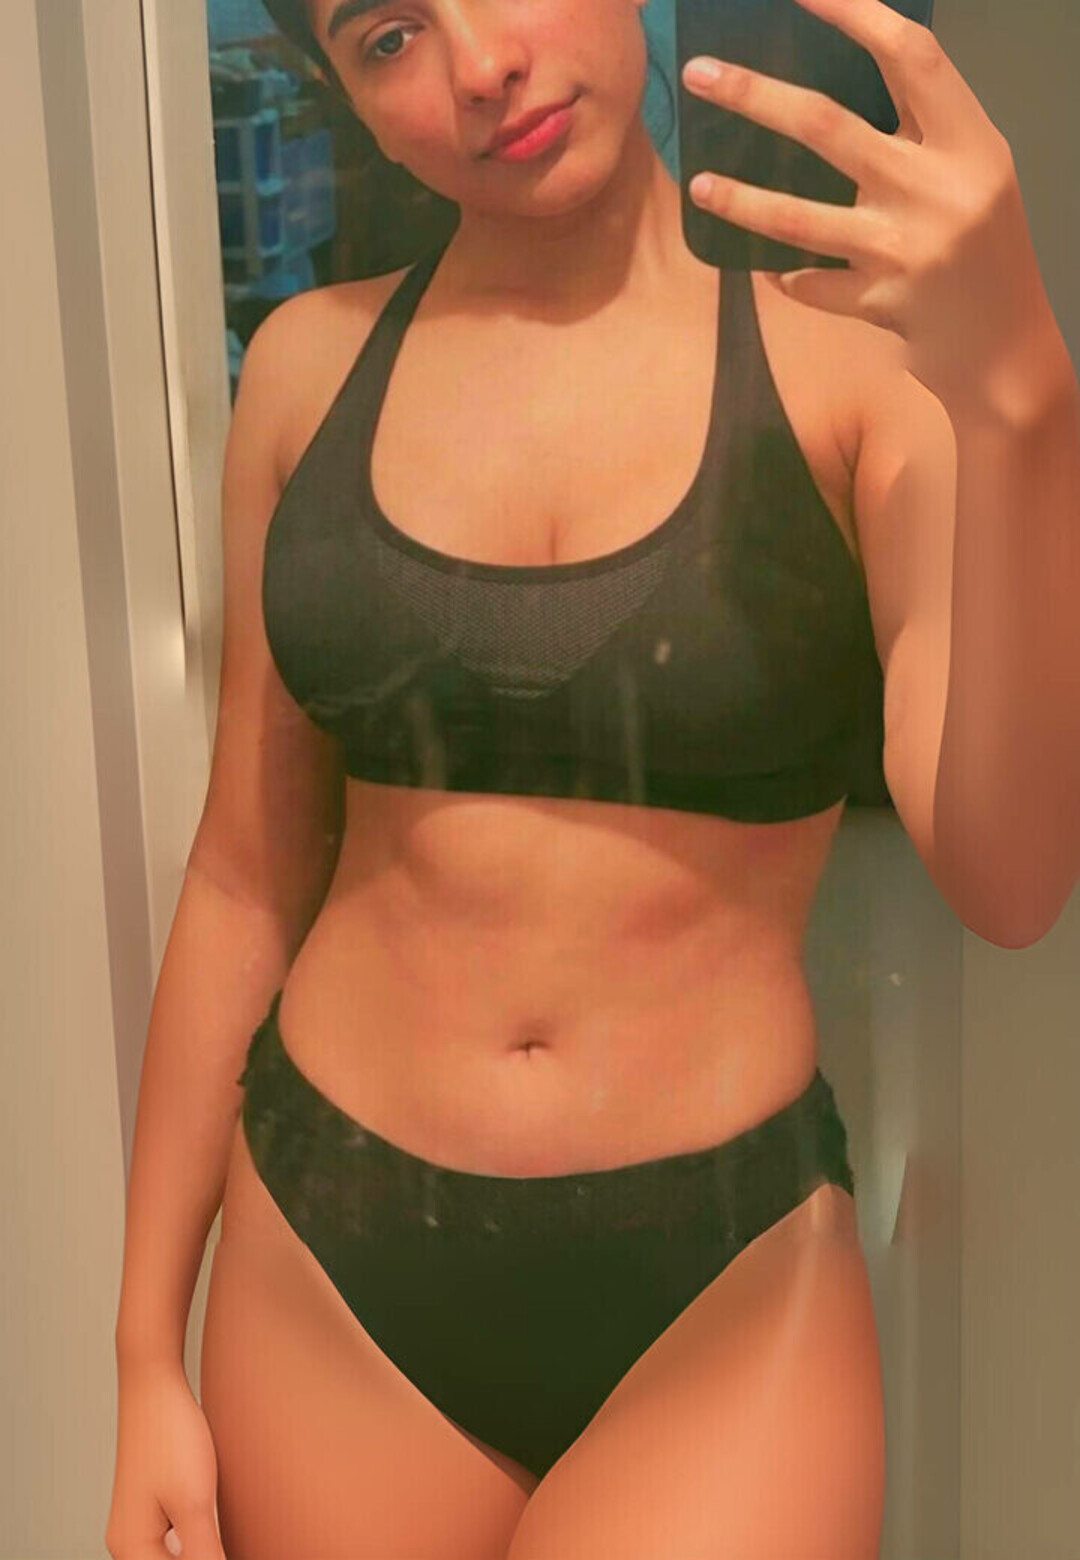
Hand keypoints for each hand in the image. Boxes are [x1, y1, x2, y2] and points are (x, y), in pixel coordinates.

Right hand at [106, 1358, 226, 1559]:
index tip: (234, 1549)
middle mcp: (127, 1543)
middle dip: (207, 1557)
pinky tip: (218, 1530)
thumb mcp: (194, 1503)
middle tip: (233, 1538)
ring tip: (227, 1538)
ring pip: (173, 1557)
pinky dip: (197, 1542)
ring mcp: (137, 1523)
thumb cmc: (169, 1436)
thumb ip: (205, 1555)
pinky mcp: (151, 1505)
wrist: (154, 1384)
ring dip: (202, 1553)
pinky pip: (174, 1540)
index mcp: (132, 1550)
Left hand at [681, 0, 1053, 405]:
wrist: (1009, 351)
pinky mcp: (880, 304)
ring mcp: (905, 250)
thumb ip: (920, 133)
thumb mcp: (974, 175)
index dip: (855, 13)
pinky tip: (771, 271)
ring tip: (701, 185)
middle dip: (754, 95)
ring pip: (801, 219)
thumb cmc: (985, 251)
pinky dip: (788, 277)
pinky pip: (811, 283)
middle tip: (699, 74)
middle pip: (829, 126)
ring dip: (742, 200)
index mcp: (969, 143)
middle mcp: (938, 190)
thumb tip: (836, 84)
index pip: (910, 56)